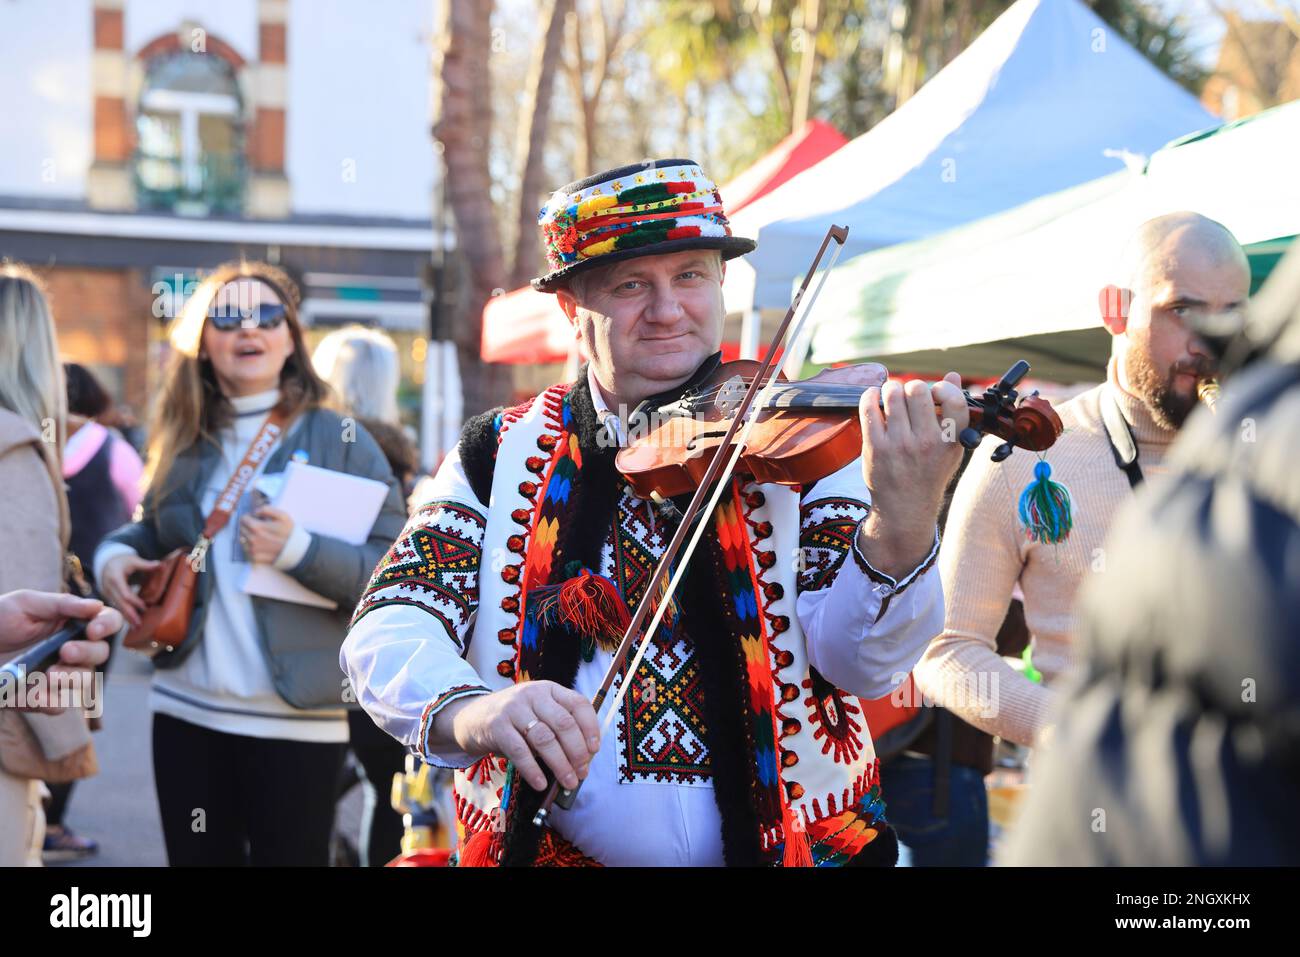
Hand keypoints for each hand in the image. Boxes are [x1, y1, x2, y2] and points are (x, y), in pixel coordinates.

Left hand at [0, 590, 119, 712]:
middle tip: (65, 651)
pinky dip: (51, 701)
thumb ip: (62, 604)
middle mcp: (72, 650)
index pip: (108, 622)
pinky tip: (35, 693)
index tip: (93, 630)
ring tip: (48, 675)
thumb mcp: (26, 604)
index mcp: (73, 623)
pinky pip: (60, 705)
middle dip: (87, 653)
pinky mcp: (42, 697)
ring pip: (85, 681)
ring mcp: (59, 675)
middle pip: (100, 653)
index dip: (108, 625)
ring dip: (72, 678)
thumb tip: (97, 605)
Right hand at [99, 553, 160, 627]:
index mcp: (115, 578)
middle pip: (120, 603)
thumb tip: (161, 565)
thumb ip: (146, 565)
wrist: (106, 563)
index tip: (144, 607)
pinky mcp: (110, 598)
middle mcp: (109, 587)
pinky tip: (132, 623)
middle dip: (130, 615)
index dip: (134, 601)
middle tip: (139, 625)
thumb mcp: (133, 560)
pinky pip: (118, 607)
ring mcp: (108, 594)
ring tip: (137, 628)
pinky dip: (125, 615)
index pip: (125, 593)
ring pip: (118, 607)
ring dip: (127, 618)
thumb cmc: (121, 561)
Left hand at [240, 506, 293, 563]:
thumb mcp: (283, 515)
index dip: (249, 517)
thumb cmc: (289, 532)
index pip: (243, 519)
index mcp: (257, 527)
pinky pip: (246, 549)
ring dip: (248, 536)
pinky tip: (260, 544)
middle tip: (258, 527)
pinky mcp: (253, 558)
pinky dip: (250, 546)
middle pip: (241, 529)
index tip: (255, 519)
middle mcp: (252, 539)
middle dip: (247, 526)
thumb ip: (266, 509)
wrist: (295, 551)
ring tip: (259, 536)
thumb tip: (255, 512)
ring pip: (242, 539)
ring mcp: (252, 550)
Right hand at [435, 681, 600, 791]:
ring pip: (544, 739)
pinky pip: (520, 751)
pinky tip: (541, 783)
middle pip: (564, 723)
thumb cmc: (512, 720)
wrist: (470, 717)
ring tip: (568, 781)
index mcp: (548, 689)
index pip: (578, 704)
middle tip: (582, 771)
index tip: (595, 749)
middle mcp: (533, 694)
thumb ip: (557, 728)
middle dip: (577, 751)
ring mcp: (513, 709)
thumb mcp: (536, 713)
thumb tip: (584, 759)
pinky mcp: (497, 726)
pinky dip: (533, 770)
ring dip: (560, 764)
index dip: (590, 728)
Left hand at [857, 372, 968, 578]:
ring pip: (892, 395)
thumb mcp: (951, 447)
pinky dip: (869, 396)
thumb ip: (954, 412)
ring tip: (891, 395)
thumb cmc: (930, 473)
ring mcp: (899, 445)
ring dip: (890, 389)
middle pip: (917, 390)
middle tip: (908, 395)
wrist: (905, 507)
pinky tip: (873, 397)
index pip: (954, 399)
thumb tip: (953, 376)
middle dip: (912, 386)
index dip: (943, 387)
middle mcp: (926, 442)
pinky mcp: (875, 448)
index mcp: (950, 441)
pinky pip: (869, 408)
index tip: (936, 392)